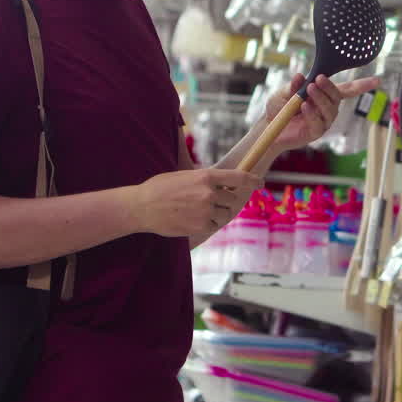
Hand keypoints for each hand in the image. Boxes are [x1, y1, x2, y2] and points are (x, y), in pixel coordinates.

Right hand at [132, 169, 261, 237]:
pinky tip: (191, 219)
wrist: (142, 207)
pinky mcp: (200, 227)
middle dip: (224, 201)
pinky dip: (207, 224)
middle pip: (232, 199)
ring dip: (216, 213)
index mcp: (206, 176)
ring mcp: (206, 211)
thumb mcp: (184, 175)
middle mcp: (209, 193)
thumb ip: (204, 179)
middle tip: (209, 201)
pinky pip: (213, 226)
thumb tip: (221, 183)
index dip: (252, 181)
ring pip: (224, 214)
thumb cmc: (160, 188)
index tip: (259, 183)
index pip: (238, 177)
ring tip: (197, 210)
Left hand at [262, 74, 380, 152]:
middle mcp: (327, 108)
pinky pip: (318, 123)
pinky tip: (304, 107)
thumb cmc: (279, 108)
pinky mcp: (315, 133)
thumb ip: (293, 86)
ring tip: (309, 90)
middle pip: (337, 97)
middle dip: (329, 87)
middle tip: (318, 79)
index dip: (362, 86)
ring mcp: (323, 121)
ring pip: (329, 110)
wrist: (268, 127)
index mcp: (323, 95)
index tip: (377, 80)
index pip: (346, 89)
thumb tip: (300, 76)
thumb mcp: (283, 93)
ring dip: (320, 98)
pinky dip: (312, 114)